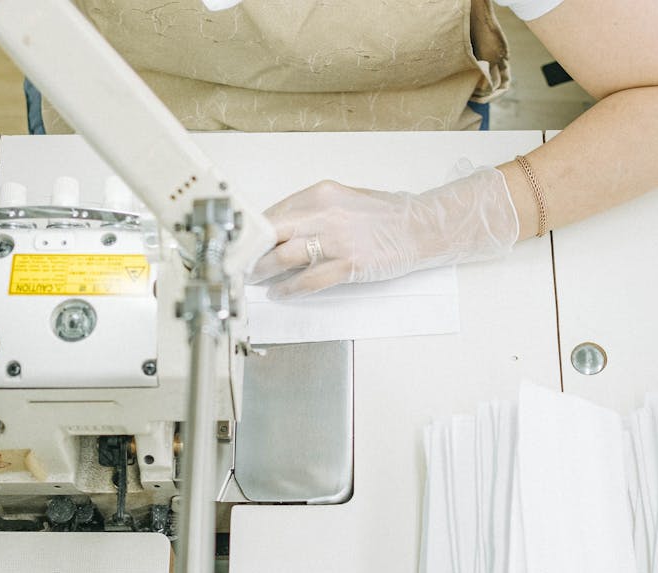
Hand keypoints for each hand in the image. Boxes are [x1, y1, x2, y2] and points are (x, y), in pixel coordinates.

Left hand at [248, 166, 519, 299]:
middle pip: (270, 233)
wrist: (422, 227)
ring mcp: (337, 240)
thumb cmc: (386, 215)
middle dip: (248, 251)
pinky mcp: (350, 264)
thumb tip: (280, 229)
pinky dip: (289, 289)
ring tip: (253, 279)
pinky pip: (308, 280)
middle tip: (235, 264)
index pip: (273, 212)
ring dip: (263, 272)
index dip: (251, 231)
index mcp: (321, 193)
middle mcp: (325, 212)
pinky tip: (280, 293)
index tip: (237, 242)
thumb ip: (312, 211)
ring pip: (283, 257)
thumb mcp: (344, 200)